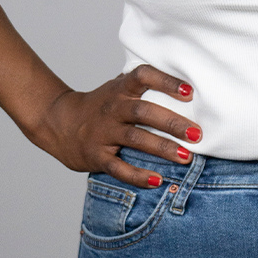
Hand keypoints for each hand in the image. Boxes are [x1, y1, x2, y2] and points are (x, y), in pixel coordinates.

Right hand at [36, 63, 201, 187]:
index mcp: (120, 88)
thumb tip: (185, 81)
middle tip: (197, 133)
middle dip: (172, 123)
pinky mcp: (97, 156)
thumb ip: (144, 84)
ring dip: (162, 149)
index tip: (189, 92)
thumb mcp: (118, 87)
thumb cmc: (102, 104)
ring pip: (135, 139)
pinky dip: (138, 176)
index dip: (166, 82)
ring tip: (186, 157)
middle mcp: (113, 108)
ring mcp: (104, 132)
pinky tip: (158, 180)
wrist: (60, 123)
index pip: (143, 76)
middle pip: (144, 112)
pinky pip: (119, 168)